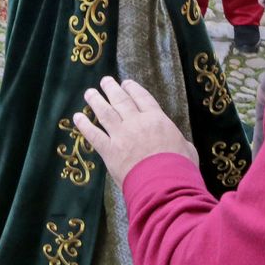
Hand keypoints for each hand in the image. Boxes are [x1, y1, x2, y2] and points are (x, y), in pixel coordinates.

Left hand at [73, 77, 197, 185]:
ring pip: (105, 113)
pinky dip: (84, 125)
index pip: (142, 98)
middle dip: (112, 89)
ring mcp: (121, 135)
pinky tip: (77, 117)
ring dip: (96, 101)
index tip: (126, 83)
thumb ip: (179, 142)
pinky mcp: (109, 151)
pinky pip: (93, 135)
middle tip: (105, 81)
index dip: (133, 88)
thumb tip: (179, 144)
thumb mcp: (187, 149)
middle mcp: (137, 122)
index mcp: (157, 119)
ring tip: (89, 92)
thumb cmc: (180, 167)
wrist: (165, 183)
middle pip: (121, 101)